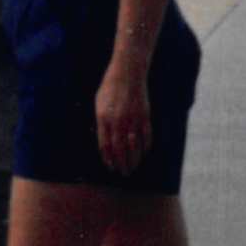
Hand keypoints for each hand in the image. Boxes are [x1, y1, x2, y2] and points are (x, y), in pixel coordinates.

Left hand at [93, 59, 150, 176]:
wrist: (127, 73)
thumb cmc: (111, 87)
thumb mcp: (99, 103)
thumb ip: (101, 122)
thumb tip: (104, 140)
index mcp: (104, 118)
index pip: (105, 145)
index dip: (108, 159)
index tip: (110, 167)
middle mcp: (118, 121)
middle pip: (119, 150)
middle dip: (121, 164)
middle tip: (123, 173)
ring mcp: (132, 119)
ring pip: (134, 147)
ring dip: (134, 160)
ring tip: (133, 168)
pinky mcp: (145, 116)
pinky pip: (147, 137)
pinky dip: (146, 148)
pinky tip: (144, 153)